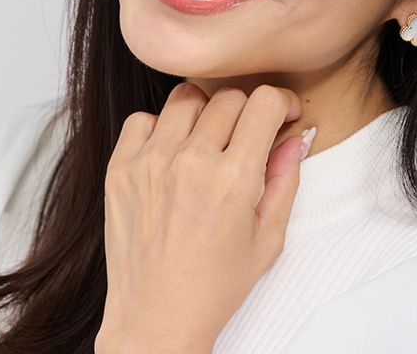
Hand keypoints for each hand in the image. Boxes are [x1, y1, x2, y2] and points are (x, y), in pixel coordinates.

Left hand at [96, 82, 306, 353]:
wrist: (156, 318)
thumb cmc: (215, 285)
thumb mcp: (268, 237)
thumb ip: (286, 178)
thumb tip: (296, 136)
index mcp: (233, 179)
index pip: (264, 102)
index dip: (282, 102)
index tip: (282, 115)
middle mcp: (191, 162)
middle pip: (230, 97)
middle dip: (248, 111)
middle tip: (246, 137)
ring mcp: (151, 162)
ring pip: (186, 97)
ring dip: (205, 113)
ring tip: (207, 142)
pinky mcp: (120, 169)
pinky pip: (142, 119)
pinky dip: (160, 128)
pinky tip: (170, 153)